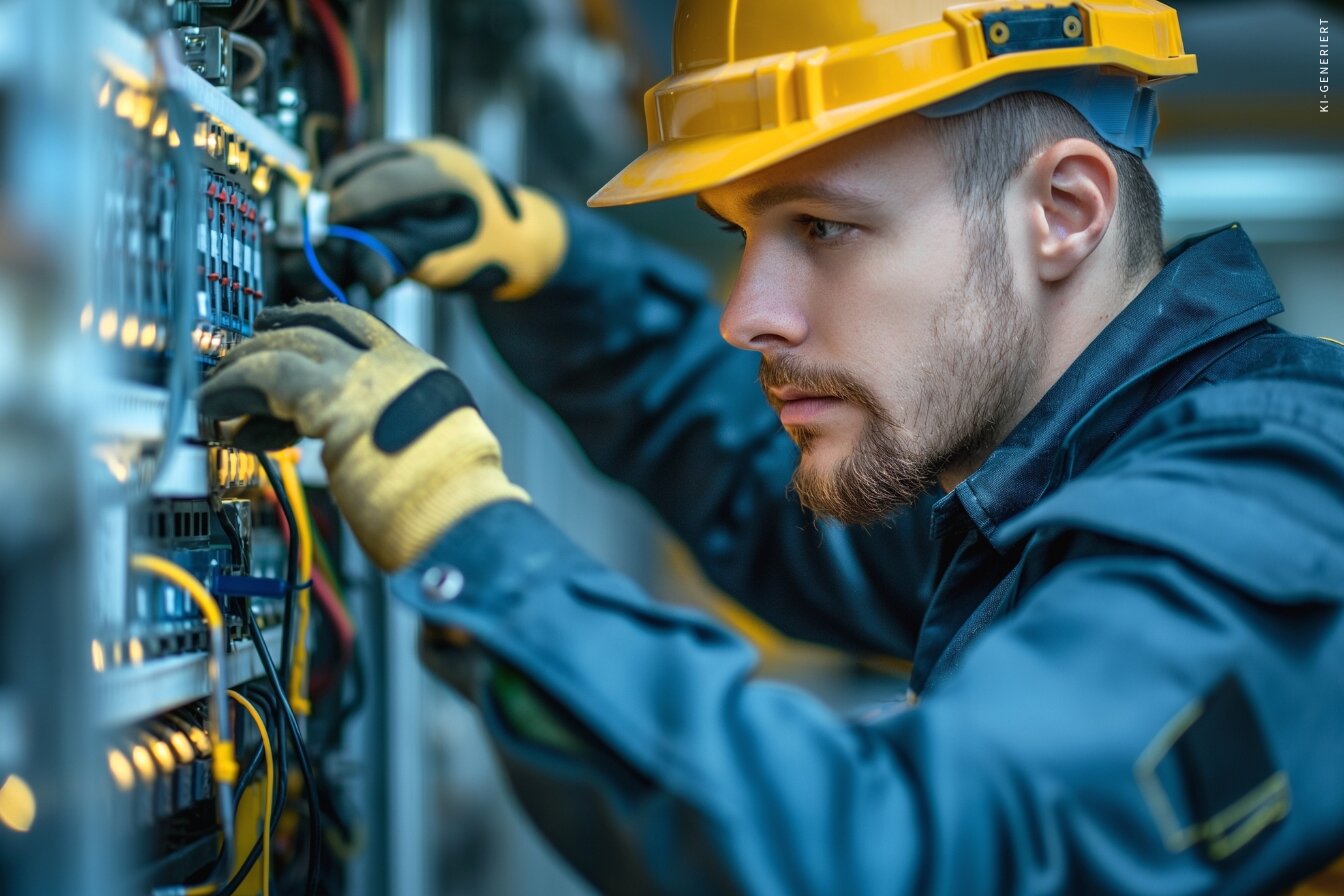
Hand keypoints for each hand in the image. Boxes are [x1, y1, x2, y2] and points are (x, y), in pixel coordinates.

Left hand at [197, 301, 527, 569]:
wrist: (461, 517)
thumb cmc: (452, 509)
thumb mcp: (430, 455)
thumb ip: (392, 434)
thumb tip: (355, 446)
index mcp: (424, 376)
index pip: (362, 327)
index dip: (316, 325)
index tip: (286, 336)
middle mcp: (396, 365)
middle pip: (322, 324)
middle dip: (275, 334)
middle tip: (241, 350)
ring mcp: (366, 377)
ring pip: (289, 343)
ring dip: (244, 364)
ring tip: (216, 389)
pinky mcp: (331, 399)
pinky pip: (265, 375)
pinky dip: (231, 388)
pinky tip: (213, 405)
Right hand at [316, 137, 567, 299]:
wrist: (521, 239)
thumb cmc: (489, 255)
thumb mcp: (448, 264)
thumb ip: (404, 258)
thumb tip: (365, 273)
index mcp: (450, 177)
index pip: (385, 183)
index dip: (347, 207)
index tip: (321, 232)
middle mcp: (435, 153)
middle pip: (367, 163)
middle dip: (335, 195)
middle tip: (315, 230)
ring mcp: (425, 150)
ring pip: (365, 159)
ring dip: (339, 186)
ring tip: (324, 222)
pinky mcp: (415, 157)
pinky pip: (373, 163)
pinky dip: (353, 184)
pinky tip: (342, 211)